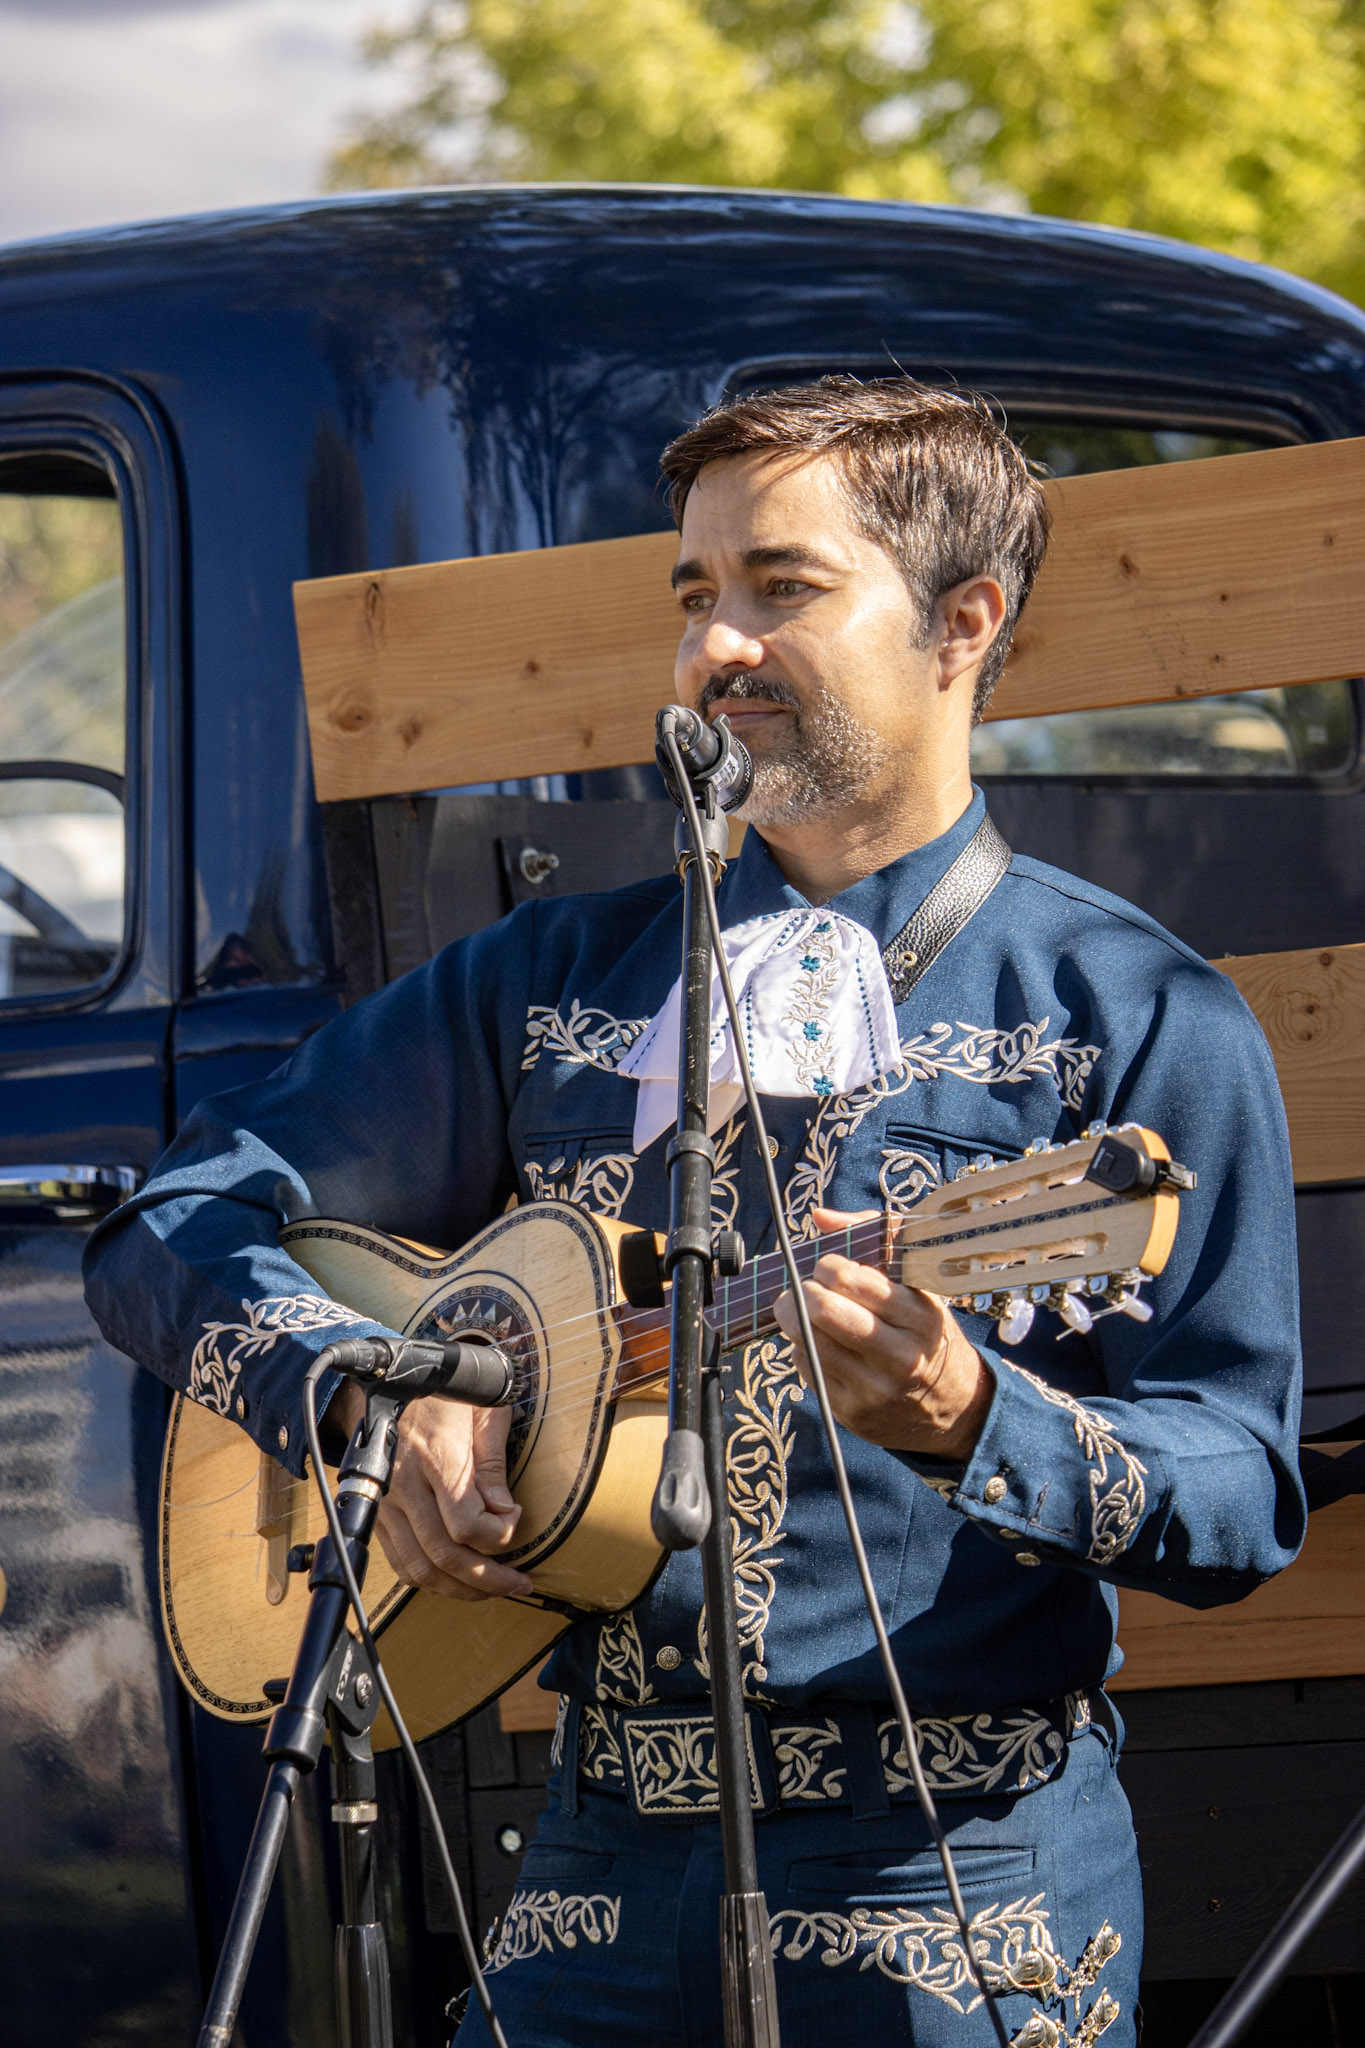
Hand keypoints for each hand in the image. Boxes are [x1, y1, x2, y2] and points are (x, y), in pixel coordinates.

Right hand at [329, 1379, 532, 1601]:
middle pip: (444, 1555)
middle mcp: (404, 1486)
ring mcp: (386, 1504)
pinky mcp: (379, 1515)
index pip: (466, 1524)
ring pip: (419, 1569)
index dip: (499, 1536)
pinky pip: (401, 1563)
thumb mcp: (482, 1411)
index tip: (516, 1519)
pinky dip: (431, 1580)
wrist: (390, 1384)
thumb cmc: (444, 1396)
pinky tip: (458, 1580)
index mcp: (435, 1456)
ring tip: (494, 1589)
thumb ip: (493, 1463)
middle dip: (488, 1579)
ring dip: (460, 1589)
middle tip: (520, 1582)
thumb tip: (504, 1511)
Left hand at [772, 1207, 993, 1460]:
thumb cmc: (927, 1334)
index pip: (855, 1279)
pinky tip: (818, 1343)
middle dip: (803, 1291)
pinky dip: (803, 1349)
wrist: (955, 1410)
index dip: (829, 1266)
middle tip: (806, 1287)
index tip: (828, 1267)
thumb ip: (877, 1237)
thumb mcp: (921, 1285)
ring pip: (808, 1341)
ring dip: (794, 1317)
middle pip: (825, 1311)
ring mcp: (873, 1388)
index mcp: (921, 1316)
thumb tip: (819, 1217)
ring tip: (801, 1310)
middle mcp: (899, 1355)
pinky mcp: (851, 1412)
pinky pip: (807, 1369)